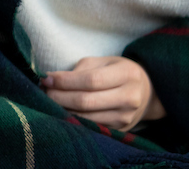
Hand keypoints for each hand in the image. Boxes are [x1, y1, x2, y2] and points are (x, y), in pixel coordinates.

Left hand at [42, 56, 166, 131]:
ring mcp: (126, 116)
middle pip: (87, 101)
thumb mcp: (102, 62)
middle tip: (44, 91)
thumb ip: (80, 69)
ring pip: (87, 117)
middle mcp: (130, 98)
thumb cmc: (116, 72)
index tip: (46, 78)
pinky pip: (92, 126)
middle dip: (59, 97)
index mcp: (126, 74)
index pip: (91, 80)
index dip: (65, 81)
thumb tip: (51, 79)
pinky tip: (64, 110)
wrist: (145, 92)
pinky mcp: (121, 129)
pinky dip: (74, 119)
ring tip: (50, 100)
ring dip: (64, 109)